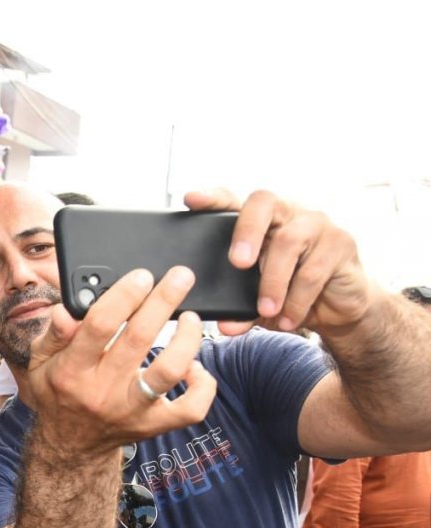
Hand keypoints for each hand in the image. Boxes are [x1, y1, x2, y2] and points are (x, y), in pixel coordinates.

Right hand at [28, 266, 217, 456]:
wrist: (71, 446)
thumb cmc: (59, 392)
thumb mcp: (41, 362)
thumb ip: (54, 333)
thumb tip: (66, 309)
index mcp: (72, 370)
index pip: (99, 326)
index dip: (124, 296)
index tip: (142, 276)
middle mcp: (102, 391)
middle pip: (139, 339)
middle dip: (163, 301)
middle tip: (180, 277)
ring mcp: (131, 410)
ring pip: (169, 370)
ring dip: (187, 339)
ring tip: (191, 318)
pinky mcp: (153, 425)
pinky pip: (190, 408)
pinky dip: (202, 385)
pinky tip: (196, 367)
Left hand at [184, 189, 372, 334]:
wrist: (338, 307)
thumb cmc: (290, 293)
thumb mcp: (258, 301)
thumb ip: (239, 310)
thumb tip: (225, 325)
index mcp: (260, 222)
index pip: (233, 200)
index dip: (213, 197)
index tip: (191, 199)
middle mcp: (288, 213)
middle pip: (264, 202)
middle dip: (246, 231)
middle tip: (237, 262)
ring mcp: (316, 224)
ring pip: (289, 241)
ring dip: (273, 282)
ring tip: (266, 310)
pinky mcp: (341, 243)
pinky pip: (313, 270)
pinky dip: (296, 299)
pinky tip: (288, 318)